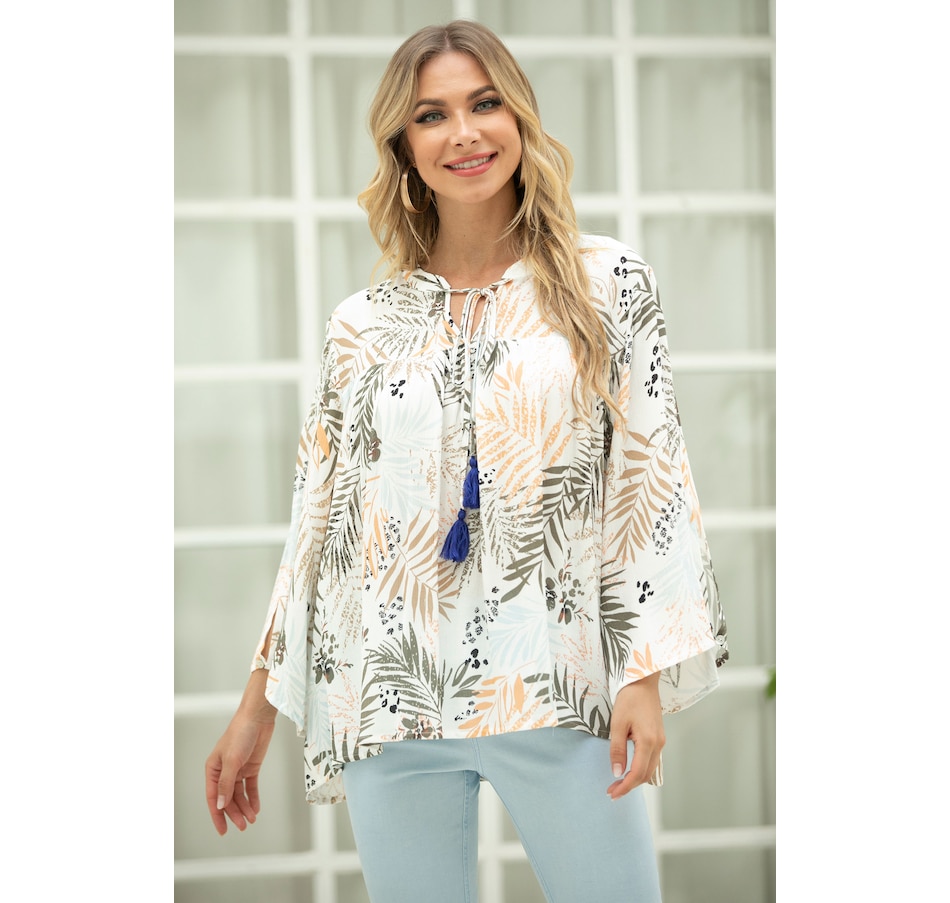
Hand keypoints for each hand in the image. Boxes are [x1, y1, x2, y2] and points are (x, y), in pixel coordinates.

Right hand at [205, 669, 277, 834]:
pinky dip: (253, 798)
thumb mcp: (232, 760)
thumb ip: (226, 784)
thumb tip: (220, 804)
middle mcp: (224, 771)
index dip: (217, 815)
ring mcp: (238, 769)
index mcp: (213, 769)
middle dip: (234, 813)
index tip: (223, 830)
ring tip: (251, 819)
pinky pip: (250, 787)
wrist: (258, 717)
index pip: (212, 797)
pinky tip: (256, 808)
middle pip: (227, 798)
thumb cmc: (240, 733)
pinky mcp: (251, 767)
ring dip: (245, 807)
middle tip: (243, 826)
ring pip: (239, 795)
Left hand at [607, 672, 664, 799]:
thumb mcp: (617, 723)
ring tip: (618, 783)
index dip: (625, 786)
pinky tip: (629, 770)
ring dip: (635, 779)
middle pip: (646, 775)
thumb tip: (617, 772)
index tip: (613, 794)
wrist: (643, 681)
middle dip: (629, 786)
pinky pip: (651, 760)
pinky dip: (640, 769)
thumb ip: (617, 749)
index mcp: (648, 741)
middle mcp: (658, 744)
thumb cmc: (629, 698)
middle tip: (612, 791)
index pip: (638, 773)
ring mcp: (660, 741)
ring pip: (650, 769)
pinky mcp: (658, 737)